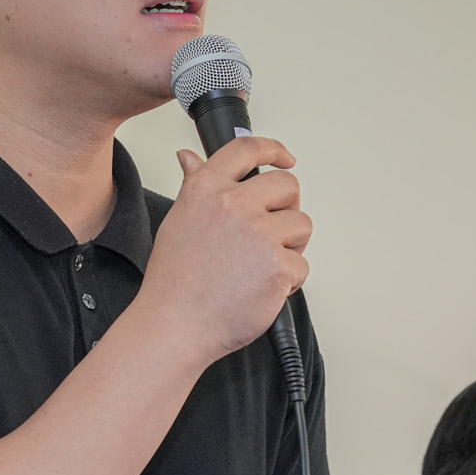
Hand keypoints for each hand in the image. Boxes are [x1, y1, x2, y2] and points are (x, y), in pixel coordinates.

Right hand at [132, 136, 311, 364]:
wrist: (174, 325)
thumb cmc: (173, 281)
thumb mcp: (178, 220)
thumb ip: (194, 185)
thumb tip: (190, 158)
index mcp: (207, 188)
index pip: (247, 149)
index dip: (272, 150)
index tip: (284, 158)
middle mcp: (233, 204)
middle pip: (288, 185)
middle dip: (287, 207)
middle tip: (272, 231)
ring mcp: (259, 234)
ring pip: (302, 224)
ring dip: (290, 246)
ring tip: (260, 265)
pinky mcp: (278, 266)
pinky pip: (302, 265)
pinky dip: (288, 281)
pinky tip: (260, 288)